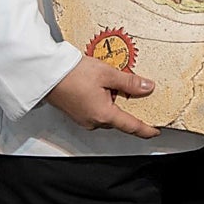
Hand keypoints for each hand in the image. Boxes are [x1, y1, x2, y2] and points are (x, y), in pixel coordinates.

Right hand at [44, 56, 159, 137]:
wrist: (46, 73)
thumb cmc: (74, 74)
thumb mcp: (108, 74)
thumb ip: (130, 83)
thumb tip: (148, 88)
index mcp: (103, 115)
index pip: (131, 126)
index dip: (146, 130)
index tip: (156, 131)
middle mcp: (93, 121)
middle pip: (119, 120)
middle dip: (132, 112)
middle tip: (145, 100)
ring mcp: (83, 118)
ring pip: (107, 115)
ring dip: (118, 105)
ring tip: (125, 89)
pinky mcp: (76, 112)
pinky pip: (97, 111)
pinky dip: (106, 103)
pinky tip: (108, 89)